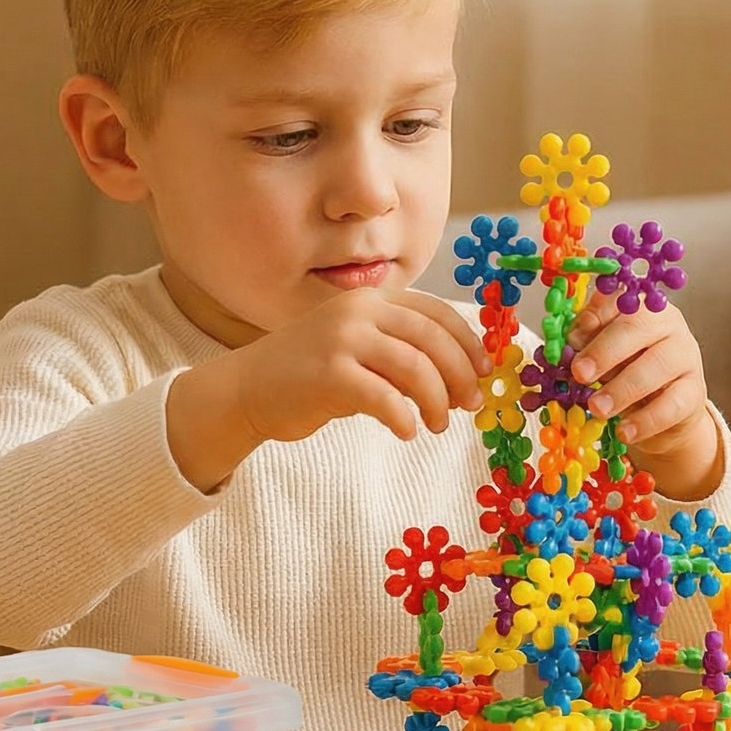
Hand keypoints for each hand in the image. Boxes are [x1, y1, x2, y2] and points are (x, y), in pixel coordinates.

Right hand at [168, 290, 489, 491]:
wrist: (246, 389)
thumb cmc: (310, 375)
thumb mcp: (359, 350)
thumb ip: (400, 353)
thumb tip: (461, 379)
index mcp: (371, 299)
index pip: (436, 312)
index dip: (467, 343)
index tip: (483, 373)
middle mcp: (358, 311)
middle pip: (432, 339)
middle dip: (459, 375)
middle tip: (469, 405)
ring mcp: (341, 340)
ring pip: (414, 368)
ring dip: (436, 401)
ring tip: (436, 425)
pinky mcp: (327, 374)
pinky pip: (383, 398)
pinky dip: (403, 418)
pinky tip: (406, 432)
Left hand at [567, 293, 721, 499]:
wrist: (663, 413)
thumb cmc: (624, 373)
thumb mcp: (602, 356)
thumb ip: (586, 343)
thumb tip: (569, 341)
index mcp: (639, 308)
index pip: (619, 301)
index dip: (595, 316)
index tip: (572, 338)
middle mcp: (668, 325)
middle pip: (639, 327)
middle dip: (605, 351)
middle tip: (580, 373)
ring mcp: (686, 357)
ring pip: (657, 366)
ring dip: (622, 389)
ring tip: (597, 408)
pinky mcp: (694, 393)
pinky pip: (671, 405)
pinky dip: (645, 421)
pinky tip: (625, 433)